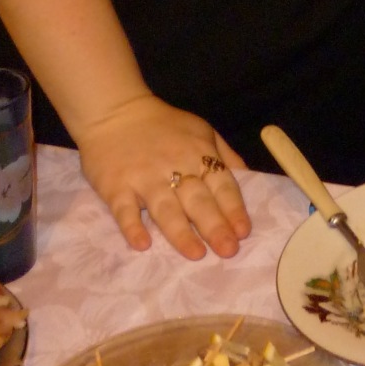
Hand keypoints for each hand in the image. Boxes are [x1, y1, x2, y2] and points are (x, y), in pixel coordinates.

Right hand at [75, 91, 251, 260]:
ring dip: (181, 233)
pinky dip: (133, 227)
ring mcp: (145, 177)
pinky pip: (125, 209)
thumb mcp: (201, 131)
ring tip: (196, 254)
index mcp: (199, 153)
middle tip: (228, 251)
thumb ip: (224, 155)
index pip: (221, 184)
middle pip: (198, 200)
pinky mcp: (116, 186)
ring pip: (166, 208)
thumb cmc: (163, 126)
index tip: (244, 232)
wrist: (115, 111)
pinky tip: (142, 244)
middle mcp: (175, 166)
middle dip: (215, 226)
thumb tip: (249, 179)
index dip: (234, 208)